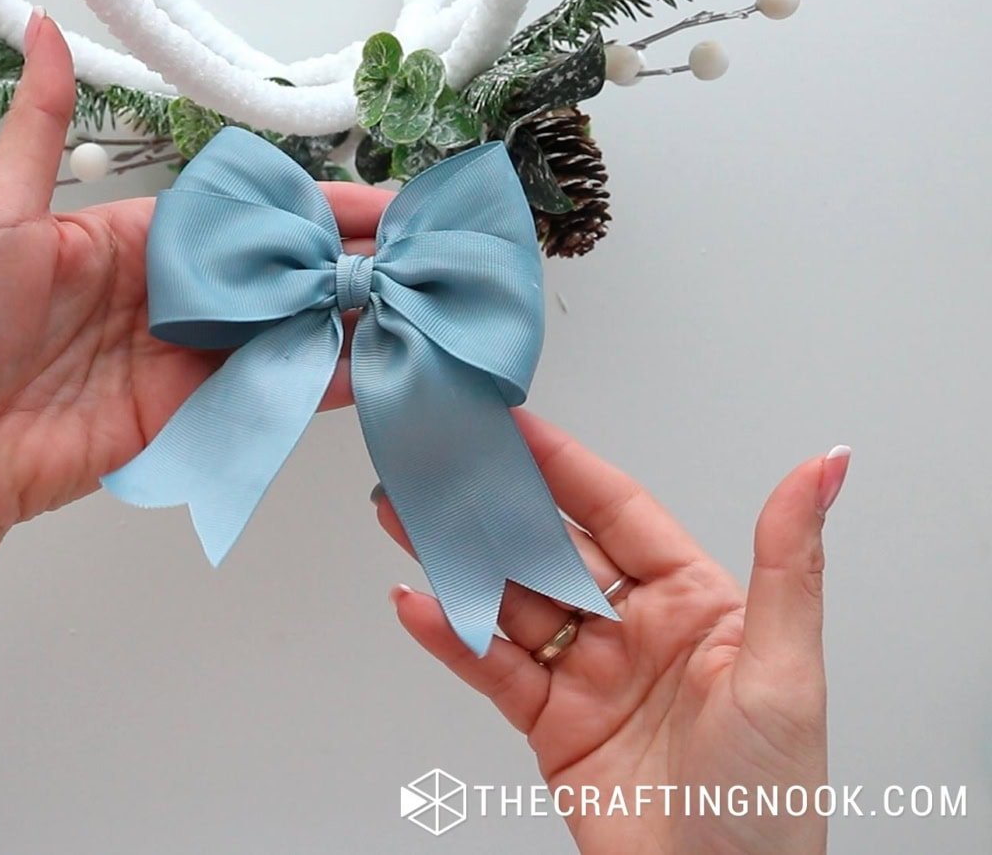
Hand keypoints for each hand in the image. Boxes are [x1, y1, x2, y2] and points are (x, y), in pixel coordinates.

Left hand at [0, 11, 390, 564]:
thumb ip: (39, 130)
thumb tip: (43, 31)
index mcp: (135, 244)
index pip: (243, 218)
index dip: (311, 208)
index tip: (374, 203)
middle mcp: (171, 300)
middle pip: (276, 276)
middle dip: (346, 263)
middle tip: (414, 256)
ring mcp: (184, 361)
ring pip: (281, 332)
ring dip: (343, 320)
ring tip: (410, 306)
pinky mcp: (187, 418)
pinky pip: (262, 395)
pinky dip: (316, 382)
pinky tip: (367, 365)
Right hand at [378, 413, 846, 854]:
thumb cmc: (771, 803)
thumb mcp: (784, 672)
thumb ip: (788, 562)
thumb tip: (823, 469)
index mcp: (694, 602)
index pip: (617, 512)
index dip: (563, 465)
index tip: (516, 426)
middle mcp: (635, 629)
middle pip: (549, 548)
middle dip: (492, 506)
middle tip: (438, 466)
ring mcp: (588, 674)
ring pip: (510, 600)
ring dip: (457, 560)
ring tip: (405, 520)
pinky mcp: (550, 723)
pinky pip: (491, 666)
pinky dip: (450, 634)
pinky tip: (419, 603)